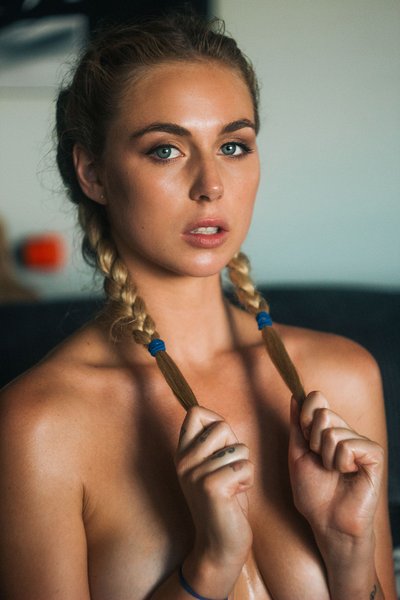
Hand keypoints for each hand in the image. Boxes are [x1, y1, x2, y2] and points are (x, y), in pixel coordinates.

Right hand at [175, 406, 253, 595]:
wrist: (219, 546)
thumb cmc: (225, 502)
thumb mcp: (213, 467)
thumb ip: (213, 444)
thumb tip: (218, 419)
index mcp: (183, 453)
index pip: (195, 413)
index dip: (215, 420)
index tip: (222, 444)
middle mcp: (184, 461)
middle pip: (221, 426)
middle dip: (236, 446)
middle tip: (230, 471)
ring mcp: (195, 474)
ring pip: (238, 448)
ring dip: (245, 467)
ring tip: (234, 485)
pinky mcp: (211, 487)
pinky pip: (245, 467)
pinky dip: (248, 480)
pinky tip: (236, 495)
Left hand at [288, 391, 383, 545]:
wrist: (328, 522)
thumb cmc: (313, 492)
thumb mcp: (297, 454)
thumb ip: (297, 424)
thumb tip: (295, 396)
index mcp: (327, 429)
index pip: (316, 398)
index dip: (305, 416)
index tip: (304, 439)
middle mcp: (346, 432)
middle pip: (323, 413)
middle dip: (313, 441)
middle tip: (320, 461)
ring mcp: (360, 442)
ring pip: (333, 432)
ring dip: (326, 457)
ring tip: (333, 472)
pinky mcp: (374, 455)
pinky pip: (349, 446)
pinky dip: (341, 463)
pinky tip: (348, 474)